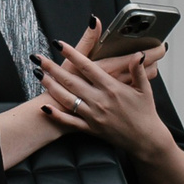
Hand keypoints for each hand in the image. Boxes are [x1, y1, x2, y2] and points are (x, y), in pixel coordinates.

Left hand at [36, 36, 172, 161]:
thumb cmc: (145, 113)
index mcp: (112, 88)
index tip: (59, 44)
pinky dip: (56, 115)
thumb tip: (138, 54)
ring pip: (67, 99)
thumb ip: (138, 70)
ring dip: (51, 87)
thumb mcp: (145, 89)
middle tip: (39, 58)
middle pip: (71, 81)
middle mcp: (100, 101)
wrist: (145, 139)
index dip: (72, 54)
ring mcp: (93, 116)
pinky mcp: (90, 129)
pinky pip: (70, 122)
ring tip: (38, 75)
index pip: (88, 67)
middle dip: (53, 68)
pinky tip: (44, 107)